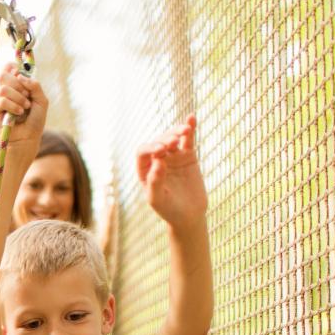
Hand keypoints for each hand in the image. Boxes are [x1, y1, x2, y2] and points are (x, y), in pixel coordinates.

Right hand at [0, 63, 46, 146]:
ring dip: (18, 97)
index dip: (13, 68)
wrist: (28, 139)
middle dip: (19, 85)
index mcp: (15, 86)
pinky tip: (18, 114)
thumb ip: (35, 86)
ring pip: (4, 88)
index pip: (7, 68)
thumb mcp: (41, 101)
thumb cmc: (35, 121)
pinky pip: (1, 100)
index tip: (21, 76)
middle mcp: (4, 91)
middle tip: (27, 97)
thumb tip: (20, 76)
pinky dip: (13, 106)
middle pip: (4, 75)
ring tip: (25, 108)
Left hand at [136, 116, 206, 232]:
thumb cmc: (168, 210)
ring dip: (177, 132)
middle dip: (165, 139)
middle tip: (173, 143)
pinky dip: (189, 129)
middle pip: (158, 142)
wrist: (188, 216)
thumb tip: (158, 161)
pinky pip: (188, 139)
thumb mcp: (158, 199)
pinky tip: (191, 118)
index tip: (161, 151)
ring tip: (184, 131)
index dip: (150, 148)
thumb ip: (155, 181)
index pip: (143, 152)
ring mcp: (173, 156)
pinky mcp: (188, 156)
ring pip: (173, 138)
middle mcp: (157, 160)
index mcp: (144, 169)